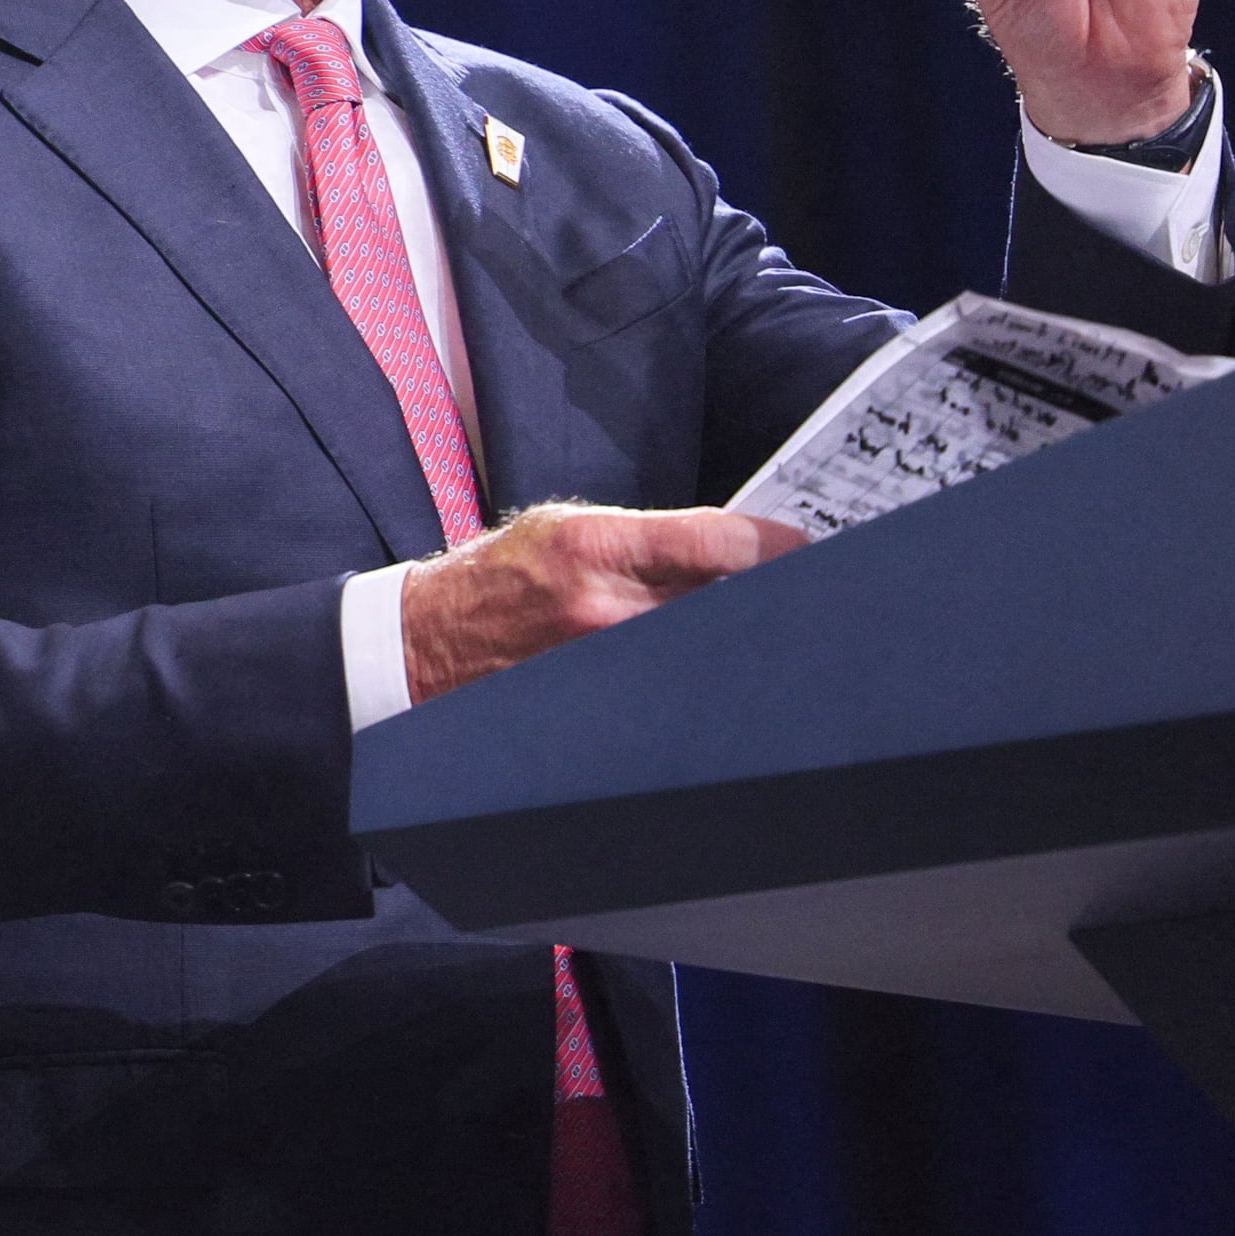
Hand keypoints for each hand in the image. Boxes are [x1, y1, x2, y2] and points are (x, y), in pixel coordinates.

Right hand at [401, 503, 805, 703]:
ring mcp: (601, 665)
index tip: (810, 545)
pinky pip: (670, 692)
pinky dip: (700, 680)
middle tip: (810, 593)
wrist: (424, 646)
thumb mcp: (560, 529)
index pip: (714, 541)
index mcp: (594, 545)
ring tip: (771, 637)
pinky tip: (718, 677)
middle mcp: (602, 608)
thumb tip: (727, 545)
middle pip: (723, 603)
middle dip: (769, 597)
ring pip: (704, 652)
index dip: (775, 545)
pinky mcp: (599, 707)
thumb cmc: (495, 579)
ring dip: (741, 643)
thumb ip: (642, 538)